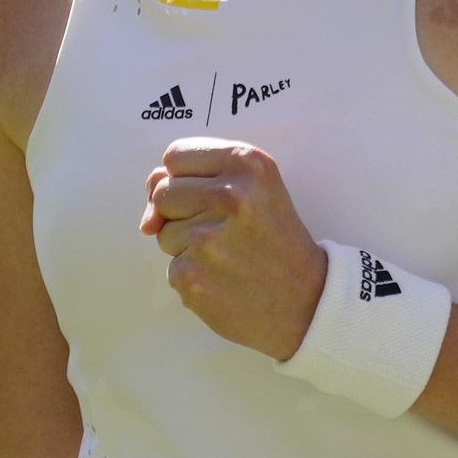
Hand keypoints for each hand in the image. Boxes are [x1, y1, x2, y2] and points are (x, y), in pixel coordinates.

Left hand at [139, 138, 328, 360]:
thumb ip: (197, 179)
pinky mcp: (193, 275)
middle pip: (162, 191)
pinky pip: (171, 267)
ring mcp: (208, 238)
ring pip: (162, 232)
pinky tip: (223, 280)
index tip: (209, 195)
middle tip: (222, 230)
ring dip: (186, 247)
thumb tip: (149, 206)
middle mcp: (229, 195)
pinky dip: (192, 277)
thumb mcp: (254, 190)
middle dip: (180, 212)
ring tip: (228, 256)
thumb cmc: (274, 240)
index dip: (184, 177)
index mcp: (247, 164)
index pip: (175, 155)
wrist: (308, 302)